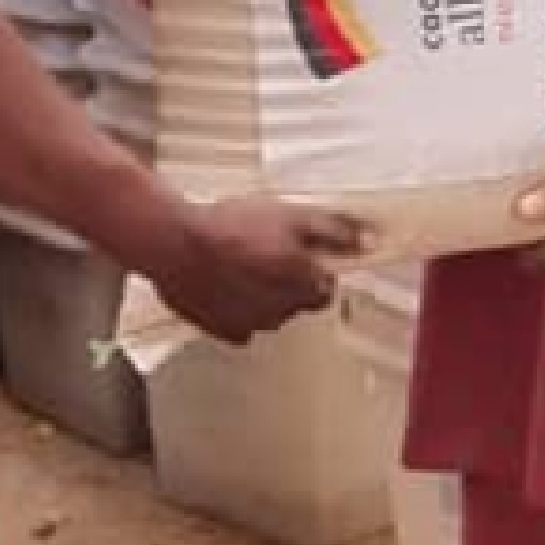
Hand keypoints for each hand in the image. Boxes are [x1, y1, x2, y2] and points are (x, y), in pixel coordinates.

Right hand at [149, 193, 361, 344]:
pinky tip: (221, 284)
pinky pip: (238, 324)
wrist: (175, 243)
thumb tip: (369, 240)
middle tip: (263, 253)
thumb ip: (334, 230)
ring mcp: (251, 325)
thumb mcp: (291, 215)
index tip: (297, 254)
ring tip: (237, 264)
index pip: (325, 289)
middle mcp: (282, 312)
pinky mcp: (221, 330)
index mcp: (303, 285)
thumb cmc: (229, 227)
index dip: (313, 269)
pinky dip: (233, 308)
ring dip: (260, 294)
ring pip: (267, 313)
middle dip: (286, 282)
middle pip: (297, 302)